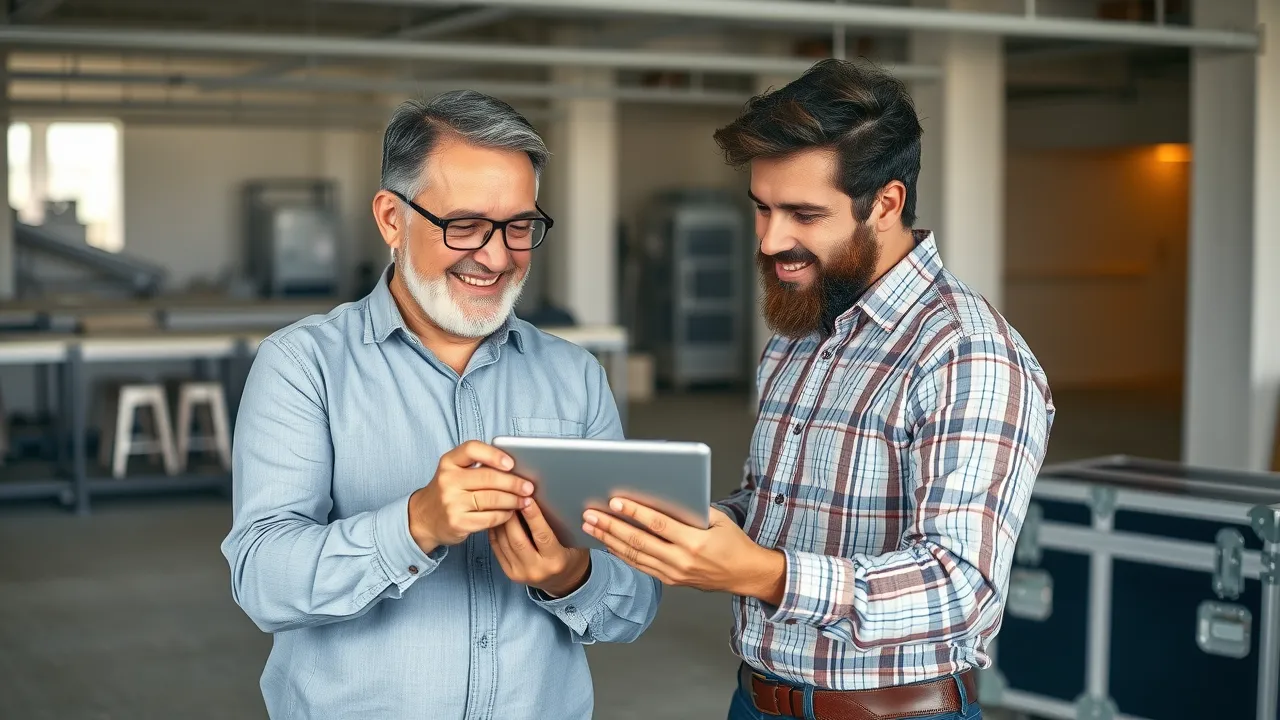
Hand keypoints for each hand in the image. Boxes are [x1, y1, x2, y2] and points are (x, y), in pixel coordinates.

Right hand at [408, 441, 534, 554]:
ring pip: (492, 499)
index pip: (471, 449)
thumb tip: (516, 468)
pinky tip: (511, 513)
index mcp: (448, 462)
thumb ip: (478, 466)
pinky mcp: (457, 522)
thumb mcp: (455, 472)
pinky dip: (504, 515)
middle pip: (488, 477)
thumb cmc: (449, 491)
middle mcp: (447, 480)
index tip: (511, 463)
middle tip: (529, 487)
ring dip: (513, 500)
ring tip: (525, 501)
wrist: (424, 518)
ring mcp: (451, 502)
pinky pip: (489, 518)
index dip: (494, 455)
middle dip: (513, 482)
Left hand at [490, 499, 590, 598]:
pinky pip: (497, 548)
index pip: (542, 536)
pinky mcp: (509, 572)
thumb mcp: (574, 543)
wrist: (564, 582)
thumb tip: (544, 501)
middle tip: (510, 496)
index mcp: (556, 561)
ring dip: (501, 521)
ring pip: (504, 543)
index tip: (528, 499)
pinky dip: (495, 531)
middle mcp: (536, 569)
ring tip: (502, 503)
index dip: (534, 516)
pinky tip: (497, 518)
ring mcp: (520, 573)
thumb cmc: (571, 557)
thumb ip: (561, 526)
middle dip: (512, 515)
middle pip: (518, 539)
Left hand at [582, 501, 785, 602]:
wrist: (745, 574)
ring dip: (609, 540)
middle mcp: (682, 561)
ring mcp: (674, 574)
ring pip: (634, 556)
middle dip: (611, 526)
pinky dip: (621, 554)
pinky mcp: (670, 581)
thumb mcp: (718, 519)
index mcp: (695, 542)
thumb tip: (659, 494)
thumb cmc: (733, 541)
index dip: (634, 513)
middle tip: (590, 514)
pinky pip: (640, 566)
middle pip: (638, 541)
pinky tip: (607, 543)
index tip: (614, 501)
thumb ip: (690, 509)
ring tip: (591, 527)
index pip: (658, 525)